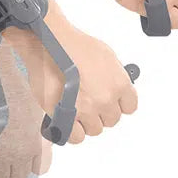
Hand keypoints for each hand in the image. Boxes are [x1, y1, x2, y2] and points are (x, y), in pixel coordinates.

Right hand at [0, 42, 51, 177]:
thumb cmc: (11, 85)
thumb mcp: (35, 108)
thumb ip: (38, 130)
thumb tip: (39, 140)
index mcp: (37, 142)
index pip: (38, 170)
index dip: (28, 161)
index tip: (19, 152)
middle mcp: (20, 153)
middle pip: (17, 175)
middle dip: (10, 165)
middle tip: (0, 149)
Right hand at [5, 1, 137, 144]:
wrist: (48, 41)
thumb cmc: (73, 43)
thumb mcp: (106, 54)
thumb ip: (115, 75)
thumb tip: (115, 86)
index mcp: (119, 83)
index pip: (129, 106)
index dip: (118, 103)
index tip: (111, 100)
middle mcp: (106, 99)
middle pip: (112, 119)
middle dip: (101, 111)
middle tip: (89, 100)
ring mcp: (86, 110)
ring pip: (95, 129)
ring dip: (86, 121)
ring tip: (75, 107)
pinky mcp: (67, 116)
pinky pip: (76, 137)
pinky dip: (72, 131)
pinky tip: (68, 118)